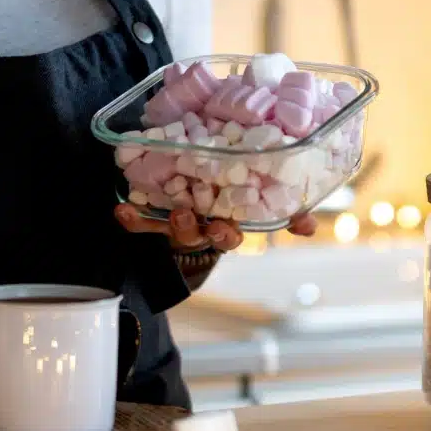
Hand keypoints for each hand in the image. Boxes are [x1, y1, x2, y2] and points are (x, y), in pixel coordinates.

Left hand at [115, 204, 317, 251]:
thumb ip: (285, 210)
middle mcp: (206, 226)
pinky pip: (143, 223)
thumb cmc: (227, 196)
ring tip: (177, 211)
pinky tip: (121, 211)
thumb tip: (309, 225)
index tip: (240, 226)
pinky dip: (133, 219)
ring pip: (179, 230)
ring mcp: (181, 224)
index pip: (237, 232)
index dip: (237, 230)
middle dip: (207, 231)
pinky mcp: (156, 220)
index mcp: (230, 221)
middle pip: (209, 234)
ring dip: (177, 224)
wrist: (190, 201)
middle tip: (204, 221)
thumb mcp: (256, 199)